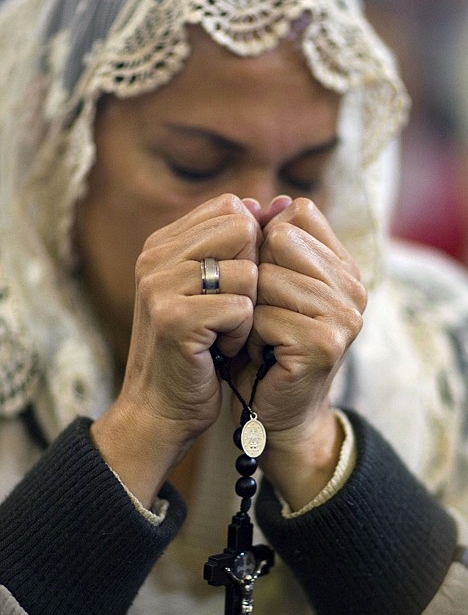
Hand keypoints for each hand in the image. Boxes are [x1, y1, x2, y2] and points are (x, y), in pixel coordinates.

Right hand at [92, 194, 260, 505]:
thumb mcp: (210, 289)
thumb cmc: (196, 349)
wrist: (160, 410)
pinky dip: (241, 334)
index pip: (231, 208)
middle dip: (253, 273)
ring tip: (223, 332)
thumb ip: (234, 246)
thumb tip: (275, 204)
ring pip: (246, 271)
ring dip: (248, 309)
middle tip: (233, 309)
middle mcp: (155, 257)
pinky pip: (241, 307)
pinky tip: (220, 349)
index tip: (240, 284)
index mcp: (163, 244)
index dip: (251, 244)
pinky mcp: (174, 319)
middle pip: (241, 229)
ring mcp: (160, 287)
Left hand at [235, 198, 366, 508]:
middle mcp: (353, 286)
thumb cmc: (265, 347)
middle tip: (258, 314)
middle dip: (254, 276)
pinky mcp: (325, 344)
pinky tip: (259, 355)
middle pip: (280, 240)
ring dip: (248, 309)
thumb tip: (270, 201)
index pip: (297, 214)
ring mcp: (344, 315)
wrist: (275, 412)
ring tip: (258, 336)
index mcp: (343, 266)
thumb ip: (272, 245)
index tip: (261, 278)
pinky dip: (247, 336)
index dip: (264, 241)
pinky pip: (263, 316)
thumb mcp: (269, 288)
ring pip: (268, 278)